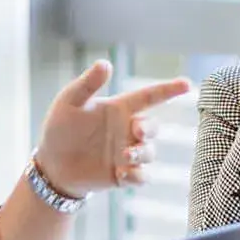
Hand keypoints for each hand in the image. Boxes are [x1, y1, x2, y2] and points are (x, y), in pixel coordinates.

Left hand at [33, 61, 190, 196]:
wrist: (52, 165)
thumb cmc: (60, 128)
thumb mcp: (70, 101)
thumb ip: (88, 84)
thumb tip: (106, 63)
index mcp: (120, 108)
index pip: (150, 96)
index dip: (169, 89)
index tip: (187, 84)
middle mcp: (128, 130)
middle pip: (153, 127)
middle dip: (150, 128)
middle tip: (136, 130)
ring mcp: (127, 153)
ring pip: (150, 152)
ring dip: (142, 153)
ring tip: (124, 155)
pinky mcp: (123, 175)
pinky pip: (142, 176)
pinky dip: (137, 176)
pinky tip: (121, 174)